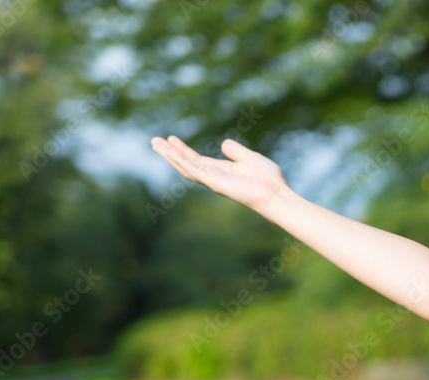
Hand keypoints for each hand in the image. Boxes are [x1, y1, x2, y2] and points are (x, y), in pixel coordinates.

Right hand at [150, 135, 290, 216]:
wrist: (275, 193)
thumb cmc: (267, 179)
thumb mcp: (250, 158)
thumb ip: (236, 151)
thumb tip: (224, 144)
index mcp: (221, 170)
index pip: (196, 160)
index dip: (183, 150)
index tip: (171, 138)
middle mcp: (214, 176)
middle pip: (186, 163)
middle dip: (170, 152)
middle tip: (154, 141)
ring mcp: (212, 181)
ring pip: (185, 166)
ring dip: (170, 155)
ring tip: (155, 143)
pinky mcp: (215, 183)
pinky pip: (194, 170)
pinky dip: (181, 160)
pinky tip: (170, 151)